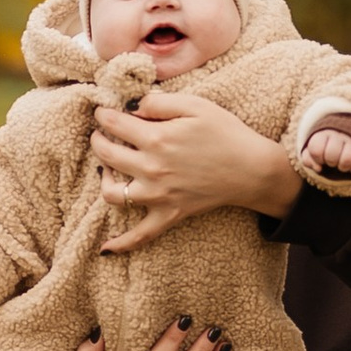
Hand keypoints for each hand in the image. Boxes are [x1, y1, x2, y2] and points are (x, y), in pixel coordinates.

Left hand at [93, 87, 300, 250]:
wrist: (252, 169)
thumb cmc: (226, 133)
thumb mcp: (195, 105)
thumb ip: (158, 102)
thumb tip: (130, 106)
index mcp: (157, 138)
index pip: (114, 124)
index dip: (104, 114)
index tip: (103, 111)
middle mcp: (151, 169)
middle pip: (107, 155)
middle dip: (98, 140)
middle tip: (101, 133)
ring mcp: (158, 195)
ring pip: (113, 194)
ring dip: (104, 179)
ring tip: (107, 169)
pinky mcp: (169, 214)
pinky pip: (141, 234)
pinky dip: (122, 244)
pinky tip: (105, 248)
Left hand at [298, 117, 350, 177]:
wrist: (347, 133)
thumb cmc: (326, 146)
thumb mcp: (312, 150)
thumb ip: (308, 159)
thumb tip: (318, 168)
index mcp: (323, 133)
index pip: (317, 150)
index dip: (317, 158)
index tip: (321, 157)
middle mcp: (339, 134)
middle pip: (331, 156)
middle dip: (330, 162)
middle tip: (332, 160)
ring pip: (347, 160)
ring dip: (343, 167)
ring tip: (341, 163)